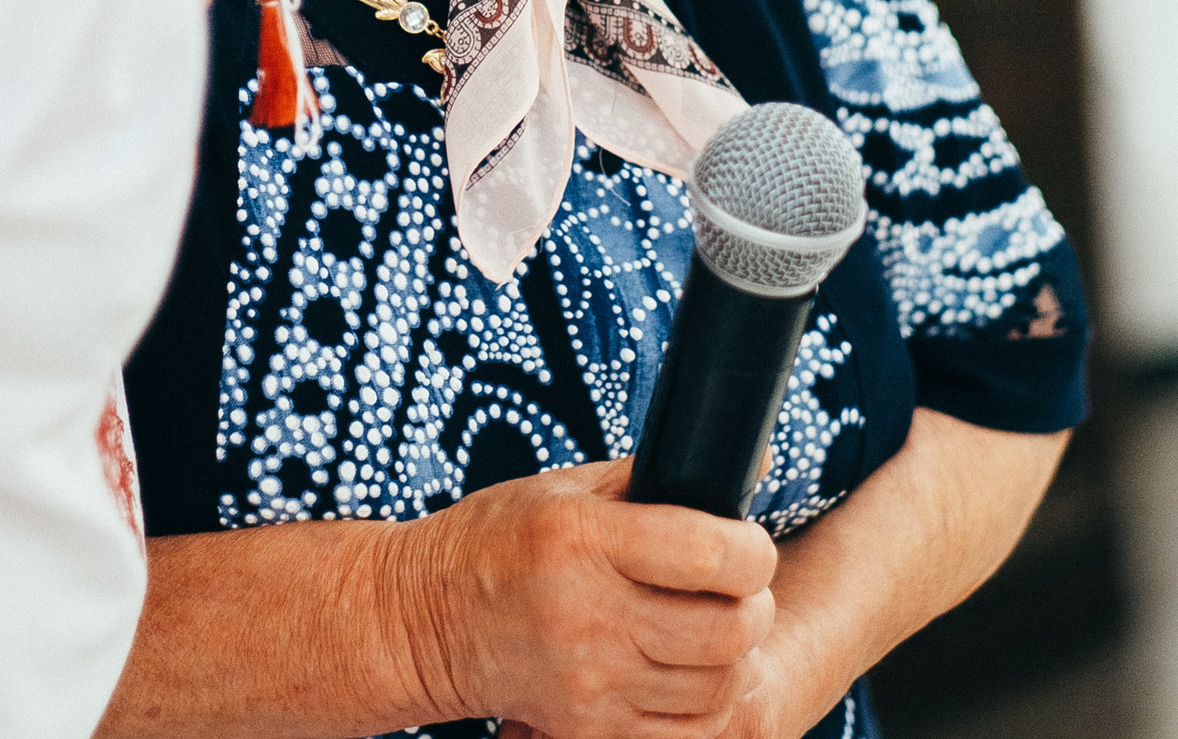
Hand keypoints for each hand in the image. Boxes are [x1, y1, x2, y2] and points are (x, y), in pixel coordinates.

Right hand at [412, 459, 778, 738]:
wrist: (423, 619)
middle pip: (729, 629)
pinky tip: (687, 672)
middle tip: (740, 589)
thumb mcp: (564, 488)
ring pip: (717, 686)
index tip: (748, 543)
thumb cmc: (497, 541)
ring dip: (734, 657)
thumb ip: (650, 479)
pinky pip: (683, 731)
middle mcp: (589, 615)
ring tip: (715, 629)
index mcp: (584, 539)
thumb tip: (743, 465)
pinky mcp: (586, 728)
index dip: (753, 550)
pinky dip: (702, 704)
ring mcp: (590, 682)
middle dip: (754, 605)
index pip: (711, 554)